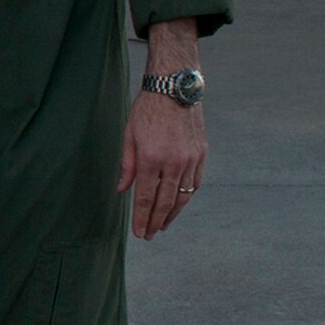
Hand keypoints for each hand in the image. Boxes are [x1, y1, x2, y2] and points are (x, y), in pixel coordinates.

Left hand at [118, 93, 205, 238]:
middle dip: (156, 222)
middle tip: (149, 236)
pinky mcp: (201, 154)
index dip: (142, 218)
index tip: (139, 233)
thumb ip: (127, 165)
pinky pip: (195, 182)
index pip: (145, 197)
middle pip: (165, 201)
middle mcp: (173, 162)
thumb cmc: (146, 109)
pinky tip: (178, 204)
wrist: (174, 88)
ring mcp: (190, 159)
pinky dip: (186, 196)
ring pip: (183, 195)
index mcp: (151, 158)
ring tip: (162, 225)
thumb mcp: (129, 135)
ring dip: (173, 214)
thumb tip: (122, 190)